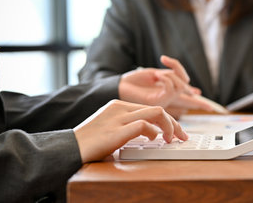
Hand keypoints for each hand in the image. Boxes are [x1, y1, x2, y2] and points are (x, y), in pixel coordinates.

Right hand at [73, 100, 187, 162]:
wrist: (69, 147)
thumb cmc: (88, 141)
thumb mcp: (111, 127)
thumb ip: (130, 126)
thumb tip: (152, 133)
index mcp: (118, 104)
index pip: (150, 108)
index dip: (167, 119)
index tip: (175, 131)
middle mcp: (120, 107)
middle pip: (157, 109)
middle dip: (175, 123)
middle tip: (183, 136)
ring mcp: (119, 117)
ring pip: (156, 113)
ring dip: (170, 126)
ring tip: (173, 139)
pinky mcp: (117, 130)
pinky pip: (145, 125)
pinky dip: (154, 133)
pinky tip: (155, 140)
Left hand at [119, 55, 211, 110]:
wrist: (119, 86)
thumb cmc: (134, 80)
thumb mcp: (156, 74)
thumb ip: (172, 75)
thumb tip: (186, 80)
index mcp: (169, 93)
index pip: (187, 99)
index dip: (199, 103)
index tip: (210, 108)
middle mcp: (169, 99)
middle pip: (190, 100)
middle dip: (200, 104)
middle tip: (206, 104)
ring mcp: (165, 101)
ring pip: (181, 87)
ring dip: (172, 75)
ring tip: (160, 74)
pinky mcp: (159, 101)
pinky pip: (172, 88)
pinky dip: (167, 78)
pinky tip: (158, 76)